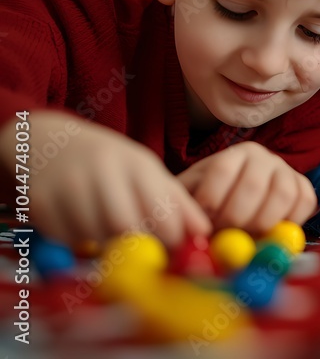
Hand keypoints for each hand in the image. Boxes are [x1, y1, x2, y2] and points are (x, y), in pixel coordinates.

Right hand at [0, 111, 210, 247]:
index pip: (161, 210)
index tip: (172, 249)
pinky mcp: (40, 201)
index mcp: (137, 164)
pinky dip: (77, 242)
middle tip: (140, 252)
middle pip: (125, 226)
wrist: (49, 140)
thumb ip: (177, 203)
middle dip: (136, 246)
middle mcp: (103, 171)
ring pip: (94, 236)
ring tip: (108, 233)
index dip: (170, 238)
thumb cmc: (109, 162)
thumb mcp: (146, 173)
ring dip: (105, 245)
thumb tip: (205, 235)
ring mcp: (68, 184)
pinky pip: (65, 238)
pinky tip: (80, 226)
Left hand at [177, 141, 316, 234]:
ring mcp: (286, 170)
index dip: (212, 198)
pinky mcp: (303, 187)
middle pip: (253, 185)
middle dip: (235, 217)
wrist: (238, 199)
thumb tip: (191, 229)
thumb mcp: (193, 197)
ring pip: (283, 195)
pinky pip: (305, 202)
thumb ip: (188, 208)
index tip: (202, 221)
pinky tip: (272, 231)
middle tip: (225, 233)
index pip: (223, 169)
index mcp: (234, 153)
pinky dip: (292, 221)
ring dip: (263, 222)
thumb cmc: (212, 201)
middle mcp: (263, 156)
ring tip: (247, 235)